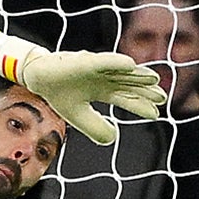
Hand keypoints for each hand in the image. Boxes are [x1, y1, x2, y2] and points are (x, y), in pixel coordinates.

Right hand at [7, 46, 167, 142]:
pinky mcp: (85, 61)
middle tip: (162, 97)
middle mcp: (102, 77)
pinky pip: (103, 61)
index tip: (155, 114)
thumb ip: (95, 127)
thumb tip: (114, 138)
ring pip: (121, 72)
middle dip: (144, 91)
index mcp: (101, 90)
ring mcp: (95, 68)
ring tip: (154, 80)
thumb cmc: (58, 93)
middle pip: (128, 84)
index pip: (125, 97)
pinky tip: (130, 65)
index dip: (139, 105)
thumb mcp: (78, 116)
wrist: (37, 77)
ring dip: (137, 75)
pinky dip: (116, 63)